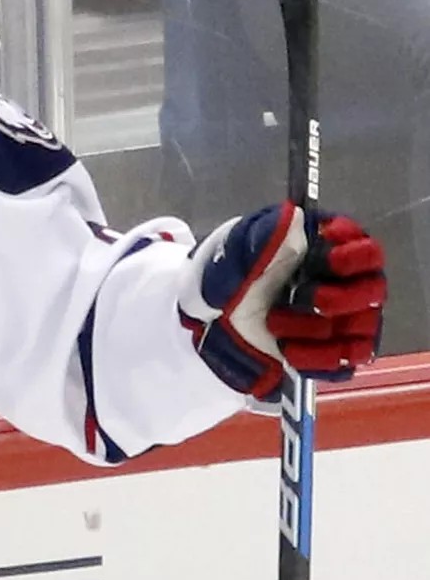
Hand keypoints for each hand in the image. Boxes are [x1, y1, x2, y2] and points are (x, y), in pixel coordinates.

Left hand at [181, 203, 386, 397]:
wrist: (209, 317)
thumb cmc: (232, 273)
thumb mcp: (238, 248)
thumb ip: (266, 233)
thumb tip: (293, 215)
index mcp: (332, 251)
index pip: (367, 252)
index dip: (350, 259)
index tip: (324, 262)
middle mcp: (349, 285)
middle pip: (371, 293)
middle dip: (335, 299)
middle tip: (302, 298)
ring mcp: (347, 322)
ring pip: (358, 331)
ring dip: (313, 329)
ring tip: (275, 324)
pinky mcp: (336, 355)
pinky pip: (343, 364)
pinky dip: (312, 357)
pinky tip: (286, 349)